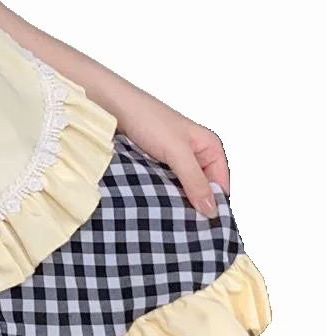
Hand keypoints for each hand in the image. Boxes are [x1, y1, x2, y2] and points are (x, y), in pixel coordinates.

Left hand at [117, 93, 229, 218]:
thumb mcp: (176, 151)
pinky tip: (154, 207)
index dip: (214, 205)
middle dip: (193, 206)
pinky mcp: (155, 164)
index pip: (221, 185)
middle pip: (202, 189)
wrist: (113, 106)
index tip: (203, 227)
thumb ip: (194, 180)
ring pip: (182, 189)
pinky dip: (161, 195)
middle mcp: (196, 155)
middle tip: (183, 229)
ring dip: (175, 202)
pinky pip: (164, 185)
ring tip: (168, 221)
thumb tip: (212, 211)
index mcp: (210, 148)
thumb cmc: (148, 119)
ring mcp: (175, 161)